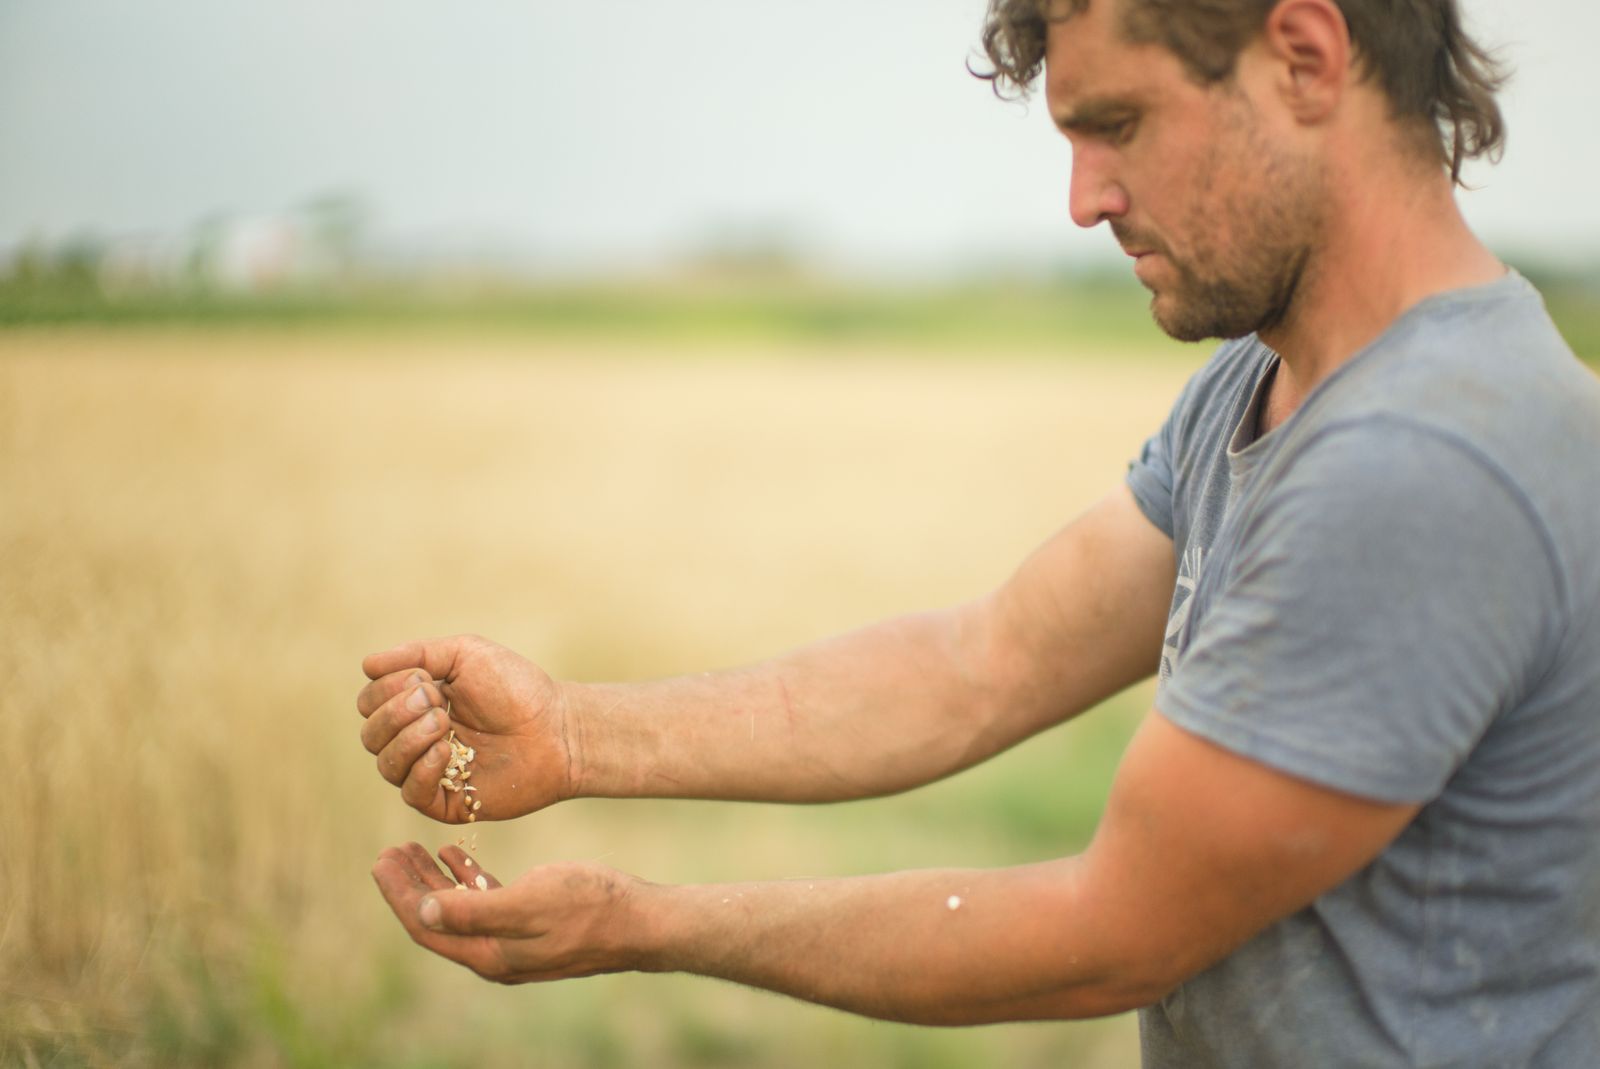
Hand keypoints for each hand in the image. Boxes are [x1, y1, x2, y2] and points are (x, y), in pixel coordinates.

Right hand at [356, 635, 573, 822]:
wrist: (556, 726)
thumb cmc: (516, 686)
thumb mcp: (466, 654)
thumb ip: (417, 654)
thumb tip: (367, 665)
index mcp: (416, 704)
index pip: (370, 702)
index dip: (387, 690)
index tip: (427, 679)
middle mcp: (417, 739)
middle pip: (371, 735)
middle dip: (396, 713)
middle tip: (437, 701)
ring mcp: (431, 771)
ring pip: (385, 764)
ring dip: (407, 739)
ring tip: (444, 722)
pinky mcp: (448, 801)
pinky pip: (411, 793)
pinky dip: (421, 769)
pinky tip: (446, 750)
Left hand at [371, 843, 644, 982]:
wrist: (641, 921)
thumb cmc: (589, 906)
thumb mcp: (528, 902)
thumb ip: (473, 909)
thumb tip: (422, 912)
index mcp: (489, 953)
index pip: (426, 927)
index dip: (399, 894)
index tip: (379, 861)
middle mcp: (495, 953)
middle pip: (436, 920)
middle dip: (409, 886)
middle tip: (388, 852)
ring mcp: (514, 940)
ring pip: (458, 909)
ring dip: (435, 880)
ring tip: (414, 849)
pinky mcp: (533, 924)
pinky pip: (486, 902)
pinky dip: (467, 879)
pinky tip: (456, 855)